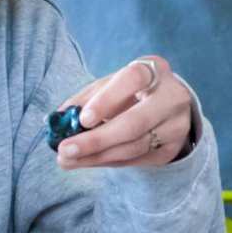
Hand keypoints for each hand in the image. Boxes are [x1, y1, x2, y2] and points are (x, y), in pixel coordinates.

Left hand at [55, 56, 195, 168]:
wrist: (168, 107)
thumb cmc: (131, 92)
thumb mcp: (111, 85)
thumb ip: (86, 98)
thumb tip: (56, 119)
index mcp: (154, 71)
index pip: (132, 79)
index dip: (107, 100)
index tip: (83, 119)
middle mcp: (172, 97)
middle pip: (133, 123)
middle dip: (96, 140)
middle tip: (65, 150)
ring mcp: (175, 126)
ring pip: (132, 147)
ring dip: (96, 156)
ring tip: (68, 160)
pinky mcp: (171, 149)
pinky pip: (135, 160)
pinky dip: (107, 161)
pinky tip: (87, 161)